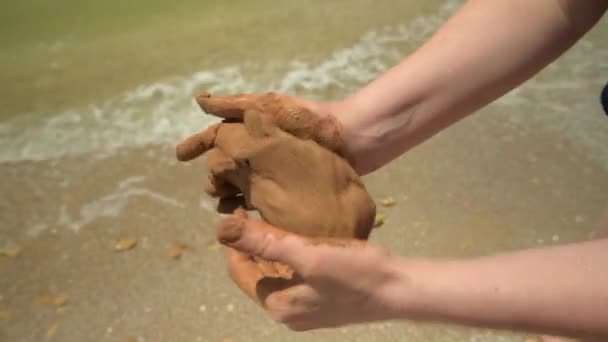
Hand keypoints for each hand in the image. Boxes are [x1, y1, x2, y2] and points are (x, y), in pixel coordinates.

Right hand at [175, 96, 375, 239]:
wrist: (353, 137)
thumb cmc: (311, 119)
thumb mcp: (270, 106)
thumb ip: (235, 104)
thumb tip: (198, 100)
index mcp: (255, 128)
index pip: (218, 136)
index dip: (198, 145)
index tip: (179, 156)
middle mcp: (261, 148)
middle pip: (227, 163)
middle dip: (214, 174)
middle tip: (210, 188)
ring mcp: (275, 167)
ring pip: (241, 181)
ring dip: (227, 191)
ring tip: (222, 203)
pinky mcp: (290, 184)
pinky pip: (261, 195)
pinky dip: (247, 202)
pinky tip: (243, 211)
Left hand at [217, 210, 405, 330]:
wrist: (399, 290)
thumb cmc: (353, 273)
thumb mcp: (307, 255)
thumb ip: (265, 244)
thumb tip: (222, 231)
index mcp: (278, 306)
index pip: (240, 272)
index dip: (235, 242)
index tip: (237, 211)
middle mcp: (288, 312)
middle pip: (258, 274)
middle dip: (252, 245)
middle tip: (252, 211)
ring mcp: (307, 308)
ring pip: (278, 274)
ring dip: (271, 250)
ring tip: (271, 219)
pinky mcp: (323, 299)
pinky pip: (296, 275)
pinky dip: (290, 257)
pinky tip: (297, 237)